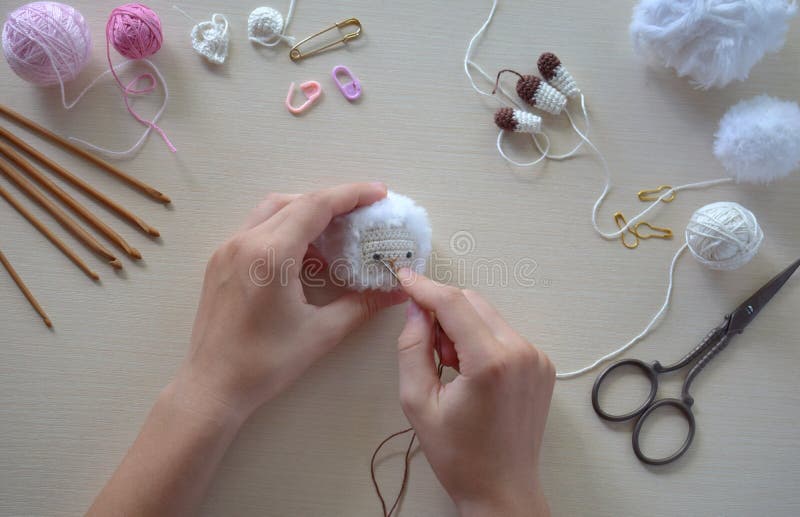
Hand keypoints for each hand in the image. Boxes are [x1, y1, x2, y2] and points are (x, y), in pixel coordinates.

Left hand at [178, 183, 406, 417]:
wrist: (212, 386)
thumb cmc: (265, 363)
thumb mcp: (321, 333)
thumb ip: (361, 305)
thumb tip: (397, 292)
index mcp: (270, 254)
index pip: (316, 206)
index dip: (351, 194)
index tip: (379, 193)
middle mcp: (245, 242)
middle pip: (295, 201)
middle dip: (331, 201)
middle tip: (363, 213)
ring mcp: (227, 250)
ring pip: (272, 211)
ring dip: (306, 214)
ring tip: (335, 236)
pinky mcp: (220, 262)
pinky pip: (257, 230)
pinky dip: (284, 230)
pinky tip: (304, 258)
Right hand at [395, 269, 554, 516]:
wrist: (503, 489)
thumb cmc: (459, 456)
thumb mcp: (418, 402)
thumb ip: (412, 348)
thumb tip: (416, 310)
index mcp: (491, 362)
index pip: (454, 303)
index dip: (425, 287)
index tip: (404, 277)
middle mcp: (521, 353)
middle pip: (473, 303)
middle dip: (443, 312)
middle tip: (427, 346)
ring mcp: (537, 358)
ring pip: (488, 316)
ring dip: (462, 327)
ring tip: (452, 368)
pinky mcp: (542, 364)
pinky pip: (504, 333)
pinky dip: (481, 340)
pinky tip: (472, 373)